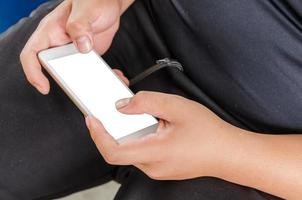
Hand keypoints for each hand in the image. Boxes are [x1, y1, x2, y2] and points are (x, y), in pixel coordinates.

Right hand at [20, 0, 133, 94]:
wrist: (109, 4)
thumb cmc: (94, 1)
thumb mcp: (86, 10)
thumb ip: (81, 26)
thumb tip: (82, 47)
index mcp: (50, 32)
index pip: (32, 54)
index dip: (33, 72)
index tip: (44, 87)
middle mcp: (59, 44)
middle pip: (54, 70)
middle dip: (67, 84)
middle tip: (83, 92)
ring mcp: (73, 52)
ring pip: (74, 74)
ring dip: (89, 83)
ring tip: (104, 88)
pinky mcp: (86, 57)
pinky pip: (91, 71)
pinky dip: (103, 77)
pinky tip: (116, 76)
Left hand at [85, 91, 236, 179]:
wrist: (228, 152)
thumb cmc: (209, 132)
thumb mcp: (177, 107)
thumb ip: (146, 102)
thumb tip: (122, 105)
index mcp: (155, 153)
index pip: (113, 151)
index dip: (97, 134)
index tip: (92, 118)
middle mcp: (152, 166)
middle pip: (119, 146)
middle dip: (114, 124)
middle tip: (117, 104)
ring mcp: (156, 169)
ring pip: (130, 148)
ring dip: (128, 129)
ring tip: (138, 111)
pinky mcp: (160, 166)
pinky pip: (141, 151)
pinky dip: (138, 135)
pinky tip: (150, 123)